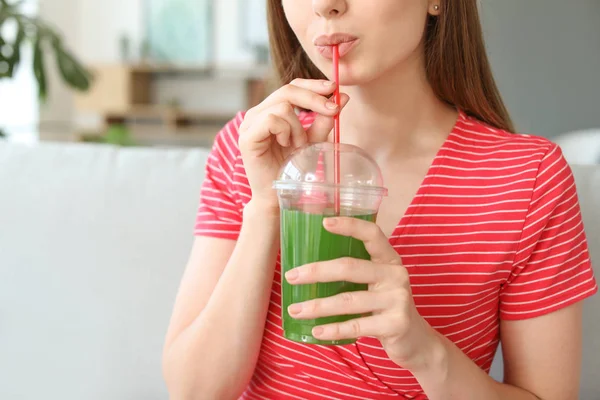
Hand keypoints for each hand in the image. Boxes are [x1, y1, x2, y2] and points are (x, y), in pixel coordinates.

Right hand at [238, 79, 349, 209]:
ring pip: (282, 106)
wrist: (277, 196)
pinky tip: (286, 145)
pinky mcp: (246, 138)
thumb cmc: (292, 169)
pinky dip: (286, 131)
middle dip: (314, 99)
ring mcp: (249, 125)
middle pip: (287, 90)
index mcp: (270, 110)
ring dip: (299, 126)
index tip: (335, 88)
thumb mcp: (313, 140)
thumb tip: (343, 97)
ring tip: (298, 145)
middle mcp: (256, 114)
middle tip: (332, 110)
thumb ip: (325, 119)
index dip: (313, 85)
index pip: (292, 86)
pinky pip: (272, 120)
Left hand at [285, 217, 440, 370]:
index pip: (372, 234)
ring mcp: (397, 300)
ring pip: (348, 300)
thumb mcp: (378, 282)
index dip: (350, 226)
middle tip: (291, 276)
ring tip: (295, 310)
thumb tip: (308, 266)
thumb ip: (355, 271)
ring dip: (317, 306)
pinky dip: (333, 330)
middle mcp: (396, 275)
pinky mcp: (395, 324)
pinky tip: (316, 331)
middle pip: (350, 267)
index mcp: (389, 259)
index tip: (324, 222)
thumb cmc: (386, 306)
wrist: (416, 340)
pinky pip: (356, 326)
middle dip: (316, 271)